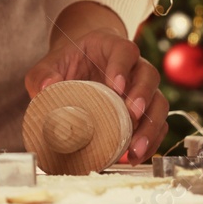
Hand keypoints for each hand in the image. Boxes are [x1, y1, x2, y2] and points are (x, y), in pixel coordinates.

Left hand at [25, 22, 167, 165]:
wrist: (78, 69)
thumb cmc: (67, 64)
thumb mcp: (50, 65)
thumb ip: (42, 74)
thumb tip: (45, 88)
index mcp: (111, 47)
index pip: (125, 50)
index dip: (123, 67)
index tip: (116, 87)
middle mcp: (134, 66)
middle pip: (149, 76)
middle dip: (143, 97)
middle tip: (132, 116)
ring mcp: (143, 88)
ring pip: (159, 102)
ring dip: (151, 125)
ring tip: (135, 147)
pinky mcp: (145, 110)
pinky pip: (158, 124)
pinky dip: (151, 141)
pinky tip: (135, 156)